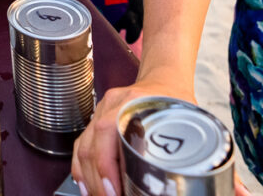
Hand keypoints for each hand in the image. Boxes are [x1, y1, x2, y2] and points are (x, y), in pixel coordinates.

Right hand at [71, 73, 194, 195]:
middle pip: (90, 147)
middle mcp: (109, 106)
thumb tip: (176, 181)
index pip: (106, 134)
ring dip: (87, 179)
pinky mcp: (96, 121)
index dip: (106, 168)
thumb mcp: (182, 119)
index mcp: (130, 102)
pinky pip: (80, 145)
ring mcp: (100, 112)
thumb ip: (177, 146)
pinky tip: (85, 185)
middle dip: (97, 181)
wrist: (164, 78)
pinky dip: (81, 168)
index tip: (114, 192)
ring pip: (82, 149)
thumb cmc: (174, 99)